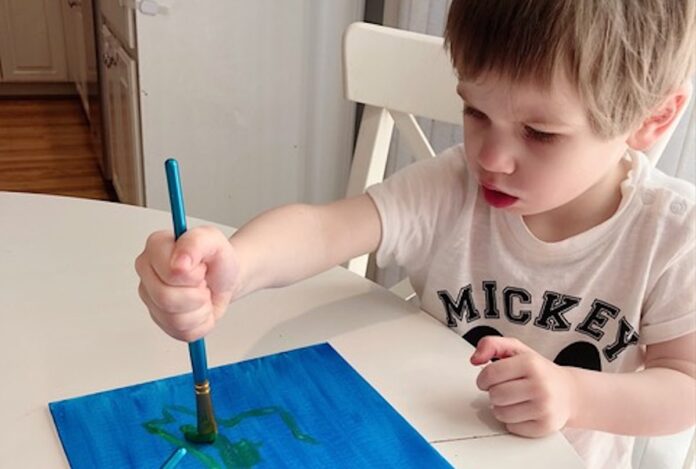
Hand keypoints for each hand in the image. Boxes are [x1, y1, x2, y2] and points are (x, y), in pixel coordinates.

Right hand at [134, 226, 238, 341]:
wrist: (226, 278)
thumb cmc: (217, 259)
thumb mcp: (214, 240)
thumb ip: (196, 242)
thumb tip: (179, 263)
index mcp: (155, 248)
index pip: (169, 273)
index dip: (193, 275)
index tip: (201, 267)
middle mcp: (146, 272)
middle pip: (166, 299)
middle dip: (197, 294)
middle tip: (203, 282)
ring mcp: (150, 298)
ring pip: (173, 319)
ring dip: (200, 308)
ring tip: (202, 294)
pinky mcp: (161, 320)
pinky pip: (181, 332)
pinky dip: (200, 322)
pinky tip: (199, 307)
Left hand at [471, 336, 576, 437]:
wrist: (569, 392)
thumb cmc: (539, 371)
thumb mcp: (516, 349)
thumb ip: (491, 344)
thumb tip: (474, 359)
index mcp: (530, 363)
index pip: (490, 374)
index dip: (483, 378)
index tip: (487, 380)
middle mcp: (540, 385)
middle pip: (494, 395)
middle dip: (494, 392)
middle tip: (505, 389)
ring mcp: (544, 408)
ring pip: (501, 413)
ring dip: (501, 407)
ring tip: (513, 400)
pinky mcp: (545, 426)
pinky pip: (511, 427)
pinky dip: (512, 421)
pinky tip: (522, 411)